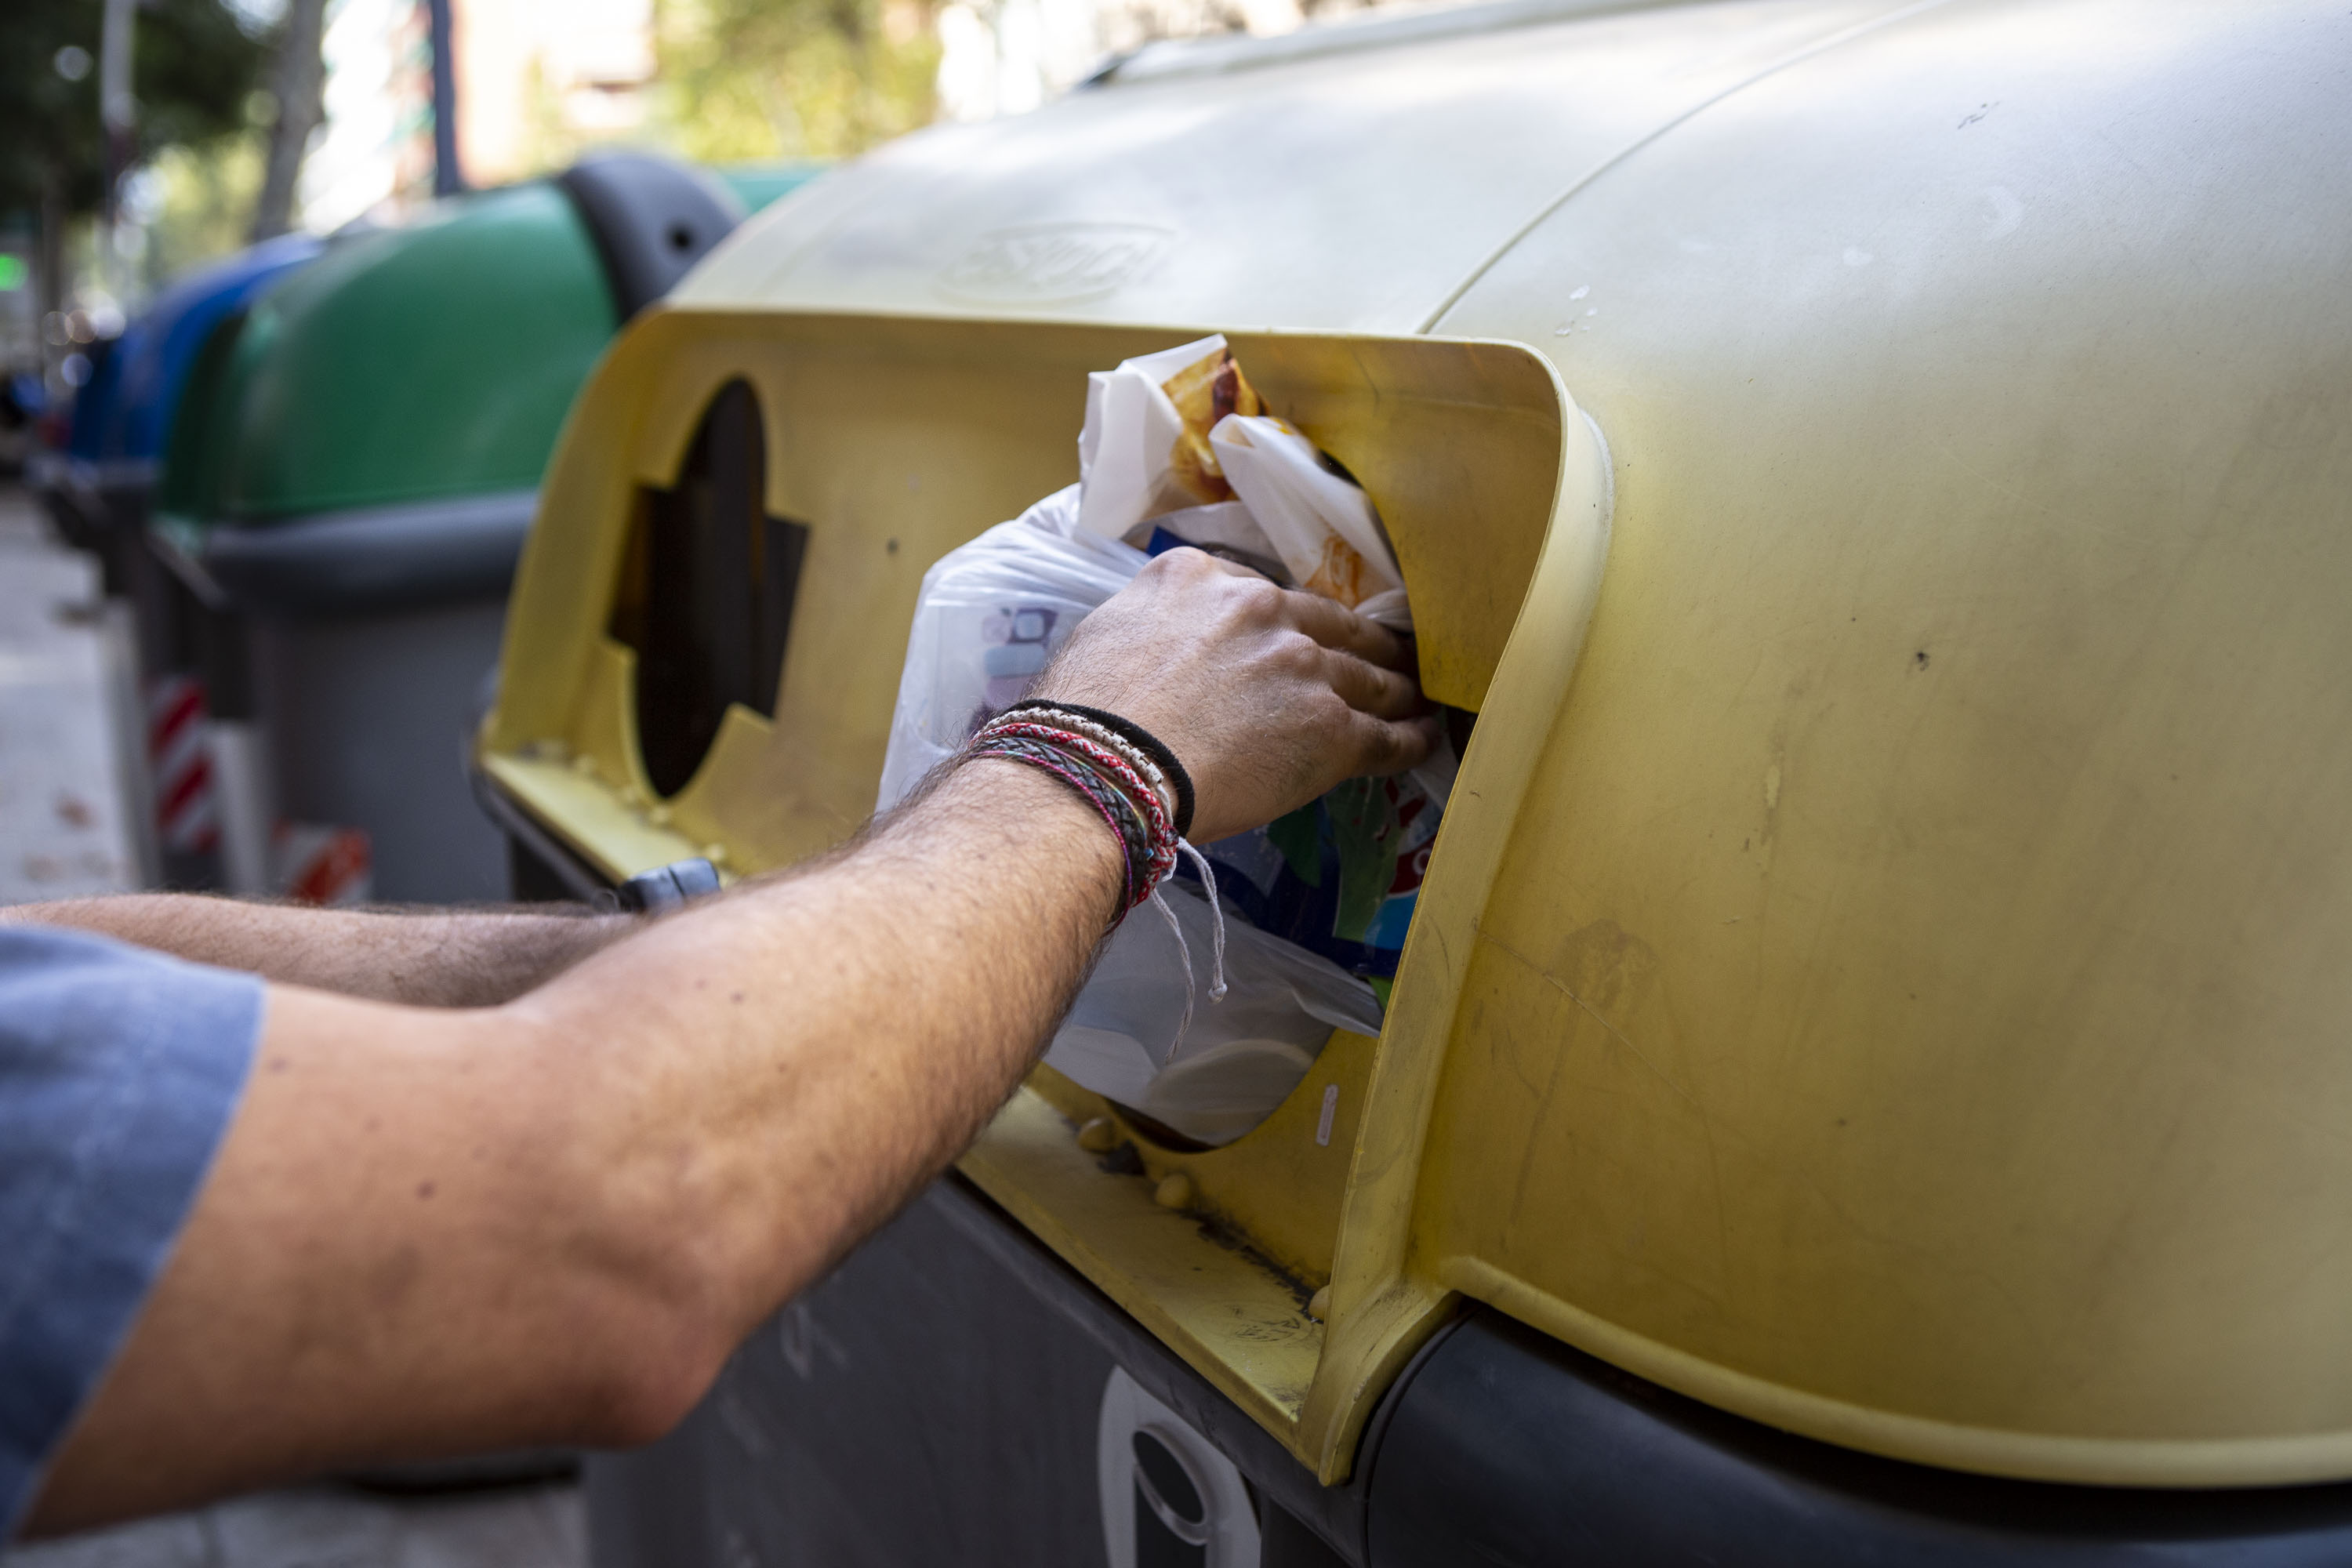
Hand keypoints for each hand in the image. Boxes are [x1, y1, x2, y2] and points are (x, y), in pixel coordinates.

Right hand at [1032, 547, 1438, 843]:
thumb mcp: (1108, 632)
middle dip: (1363, 642)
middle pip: (1331, 626)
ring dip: (1395, 688)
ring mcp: (1304, 667)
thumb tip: (1158, 648)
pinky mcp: (1332, 729)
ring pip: (1368, 675)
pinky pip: (1386, 734)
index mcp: (1203, 576)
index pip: (1264, 595)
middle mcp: (1262, 609)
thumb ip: (1154, 624)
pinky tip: (1424, 739)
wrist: (1105, 764)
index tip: (1298, 634)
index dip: (1288, 621)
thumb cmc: (1085, 713)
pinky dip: (1410, 738)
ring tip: (1414, 697)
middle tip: (1388, 655)